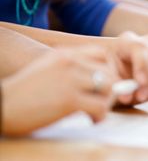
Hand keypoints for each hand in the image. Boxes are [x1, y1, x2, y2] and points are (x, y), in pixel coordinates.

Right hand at [3, 46, 118, 135]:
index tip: (103, 85)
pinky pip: (101, 106)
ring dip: (107, 102)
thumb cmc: (24, 93)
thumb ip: (72, 70)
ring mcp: (70, 79)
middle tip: (101, 102)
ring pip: (109, 87)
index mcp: (64, 54)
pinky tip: (91, 119)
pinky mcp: (69, 99)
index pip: (102, 54)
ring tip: (95, 112)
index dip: (109, 70)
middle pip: (109, 72)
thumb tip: (101, 82)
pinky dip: (100, 116)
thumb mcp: (48, 69)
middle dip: (110, 89)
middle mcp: (69, 62)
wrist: (2, 106)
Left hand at [112, 32, 147, 104]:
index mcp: (127, 42)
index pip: (139, 48)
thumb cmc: (112, 76)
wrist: (118, 78)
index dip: (142, 65)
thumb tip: (127, 95)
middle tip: (142, 96)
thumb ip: (116, 86)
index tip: (140, 82)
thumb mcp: (109, 78)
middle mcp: (146, 43)